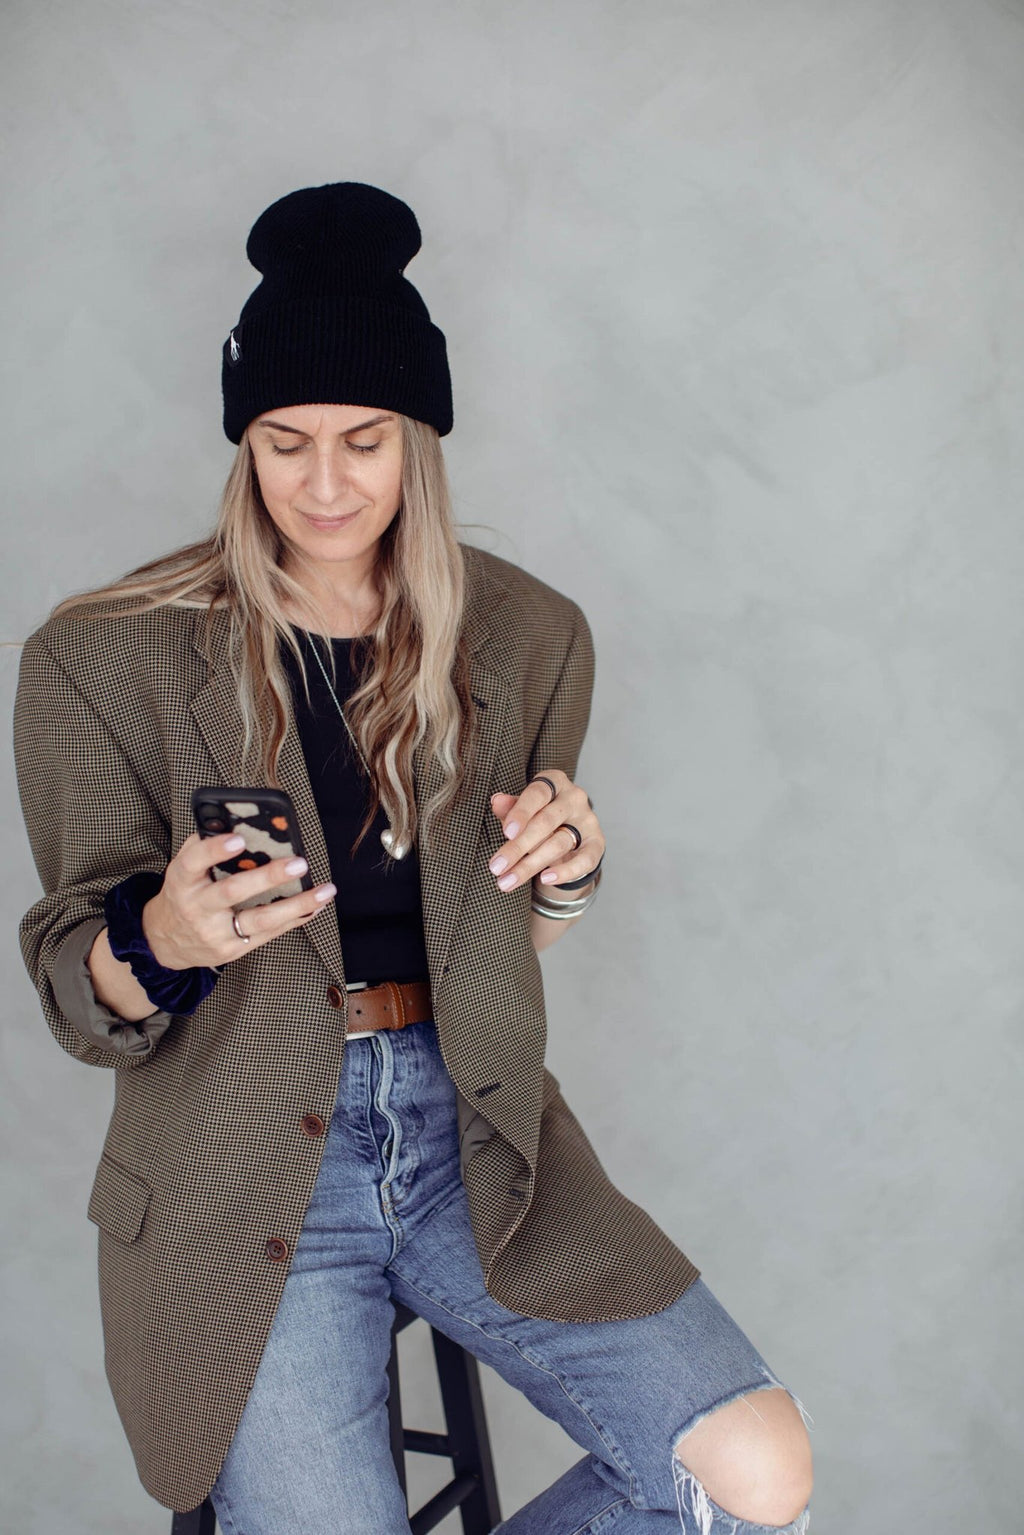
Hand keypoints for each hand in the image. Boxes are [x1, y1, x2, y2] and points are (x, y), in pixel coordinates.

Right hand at [141, 831, 336, 967]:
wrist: (167, 941)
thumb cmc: (184, 892)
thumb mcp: (183, 868)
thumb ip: (204, 845)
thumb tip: (238, 821)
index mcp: (182, 881)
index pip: (193, 862)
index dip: (214, 851)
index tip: (239, 840)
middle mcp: (196, 907)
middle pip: (232, 892)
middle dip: (268, 877)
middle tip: (299, 863)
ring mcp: (215, 932)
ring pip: (260, 919)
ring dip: (297, 904)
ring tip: (325, 890)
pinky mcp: (231, 950)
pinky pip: (269, 933)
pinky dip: (296, 918)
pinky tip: (317, 905)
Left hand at [488, 771, 604, 893]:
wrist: (569, 831)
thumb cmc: (539, 813)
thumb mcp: (523, 808)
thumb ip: (510, 807)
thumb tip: (496, 801)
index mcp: (555, 782)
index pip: (538, 793)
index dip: (521, 813)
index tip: (506, 833)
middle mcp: (574, 798)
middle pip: (545, 822)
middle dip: (518, 847)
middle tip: (496, 867)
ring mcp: (588, 821)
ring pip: (558, 844)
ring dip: (530, 865)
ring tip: (507, 881)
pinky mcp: (597, 844)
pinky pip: (584, 861)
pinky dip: (564, 872)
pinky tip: (544, 879)